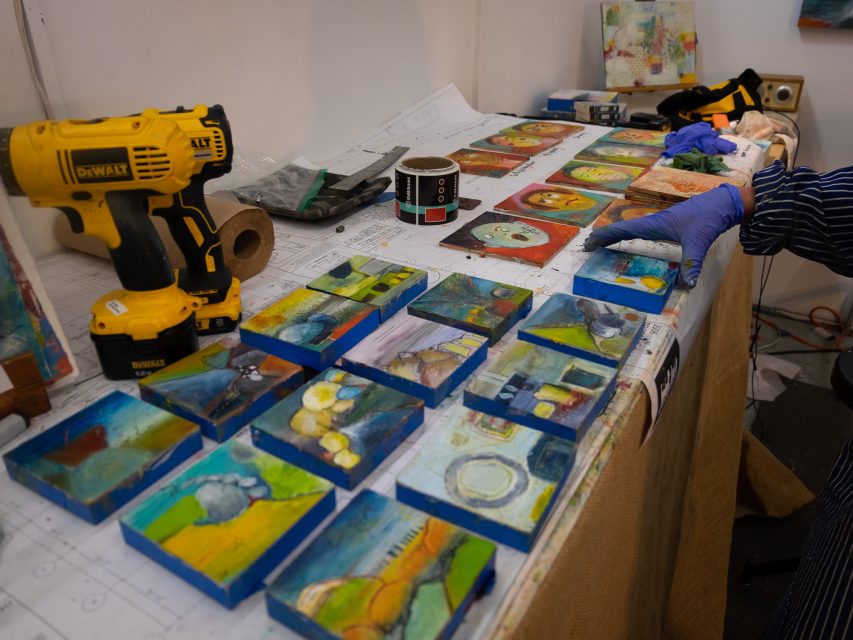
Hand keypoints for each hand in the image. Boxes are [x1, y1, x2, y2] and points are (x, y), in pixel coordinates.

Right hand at [583, 184, 744, 287]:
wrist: (723, 204)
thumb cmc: (708, 218)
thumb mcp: (699, 242)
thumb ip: (691, 263)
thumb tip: (687, 285)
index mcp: (654, 224)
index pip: (623, 230)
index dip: (605, 237)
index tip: (589, 243)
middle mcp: (653, 222)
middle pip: (621, 229)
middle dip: (604, 238)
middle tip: (587, 247)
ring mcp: (659, 223)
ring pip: (629, 229)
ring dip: (614, 235)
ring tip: (600, 243)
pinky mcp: (666, 225)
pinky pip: (639, 230)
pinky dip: (627, 235)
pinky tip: (627, 240)